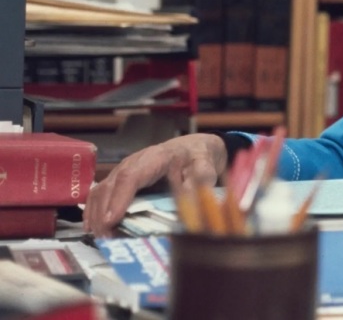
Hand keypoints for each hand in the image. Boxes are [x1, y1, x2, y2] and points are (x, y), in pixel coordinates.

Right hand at [83, 133, 227, 235]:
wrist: (192, 149)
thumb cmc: (197, 157)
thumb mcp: (205, 166)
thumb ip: (200, 178)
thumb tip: (189, 195)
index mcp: (156, 157)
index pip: (131, 176)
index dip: (119, 198)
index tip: (112, 220)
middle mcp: (134, 162)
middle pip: (112, 185)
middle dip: (104, 213)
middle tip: (107, 238)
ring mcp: (124, 169)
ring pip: (101, 189)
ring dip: (96, 214)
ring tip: (101, 237)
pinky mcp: (120, 179)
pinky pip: (100, 193)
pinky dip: (92, 210)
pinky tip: (91, 228)